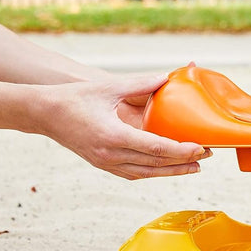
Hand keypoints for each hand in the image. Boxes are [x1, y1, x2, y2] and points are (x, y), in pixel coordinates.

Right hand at [33, 74, 211, 179]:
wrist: (44, 114)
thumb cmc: (75, 98)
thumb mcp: (109, 87)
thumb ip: (140, 83)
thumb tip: (167, 77)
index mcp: (113, 135)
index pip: (155, 148)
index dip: (181, 151)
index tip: (201, 148)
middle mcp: (110, 154)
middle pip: (155, 165)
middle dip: (183, 162)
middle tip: (206, 157)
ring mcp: (106, 163)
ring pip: (146, 173)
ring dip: (171, 171)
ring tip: (194, 167)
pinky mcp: (103, 165)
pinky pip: (134, 174)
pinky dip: (153, 172)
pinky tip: (167, 168)